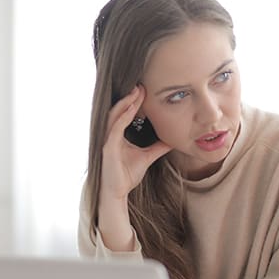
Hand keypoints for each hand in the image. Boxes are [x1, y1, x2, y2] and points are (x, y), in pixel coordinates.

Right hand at [96, 86, 170, 250]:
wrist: (117, 193)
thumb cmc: (126, 175)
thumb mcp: (147, 157)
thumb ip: (158, 147)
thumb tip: (172, 140)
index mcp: (117, 135)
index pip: (124, 114)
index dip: (134, 102)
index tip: (145, 91)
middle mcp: (110, 135)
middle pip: (119, 110)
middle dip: (130, 97)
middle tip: (141, 85)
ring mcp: (107, 140)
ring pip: (115, 115)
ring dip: (126, 103)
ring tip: (136, 92)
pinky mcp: (107, 147)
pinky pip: (115, 128)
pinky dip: (123, 116)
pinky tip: (131, 108)